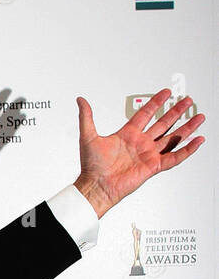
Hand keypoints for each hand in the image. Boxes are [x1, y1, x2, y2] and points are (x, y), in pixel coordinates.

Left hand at [74, 89, 204, 217]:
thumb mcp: (88, 136)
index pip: (146, 113)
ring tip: (198, 117)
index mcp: (128, 134)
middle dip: (176, 111)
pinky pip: (174, 158)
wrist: (96, 186)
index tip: (166, 92)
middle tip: (187, 100)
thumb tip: (81, 100)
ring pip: (172, 138)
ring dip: (186, 128)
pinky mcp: (153, 167)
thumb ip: (87, 117)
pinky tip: (198, 141)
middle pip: (163, 123)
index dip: (156, 102)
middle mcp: (140, 143)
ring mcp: (148, 155)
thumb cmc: (91, 166)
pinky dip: (187, 150)